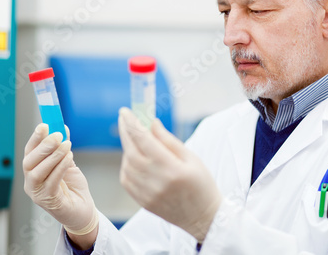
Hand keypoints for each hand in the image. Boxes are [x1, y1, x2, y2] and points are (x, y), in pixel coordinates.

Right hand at [23, 124, 98, 246]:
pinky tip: (69, 158)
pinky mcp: (47, 200)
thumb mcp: (68, 163)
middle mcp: (31, 182)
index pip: (29, 151)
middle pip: (29, 161)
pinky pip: (51, 181)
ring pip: (38, 171)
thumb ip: (63, 148)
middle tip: (57, 135)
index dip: (35, 138)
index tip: (44, 125)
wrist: (82, 211)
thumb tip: (63, 128)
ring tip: (66, 145)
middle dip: (43, 146)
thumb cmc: (73, 188)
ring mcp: (37, 193)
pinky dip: (60, 167)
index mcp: (34, 170)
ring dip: (53, 156)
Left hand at [118, 107, 221, 241]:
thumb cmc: (202, 184)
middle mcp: (156, 181)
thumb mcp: (192, 158)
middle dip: (126, 132)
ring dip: (127, 148)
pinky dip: (126, 165)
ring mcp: (147, 193)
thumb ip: (169, 140)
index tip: (126, 111)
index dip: (133, 124)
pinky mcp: (142, 202)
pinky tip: (134, 158)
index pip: (144, 140)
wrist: (203, 217)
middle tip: (124, 118)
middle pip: (131, 151)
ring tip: (135, 139)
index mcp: (171, 168)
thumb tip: (152, 123)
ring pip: (127, 165)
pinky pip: (126, 179)